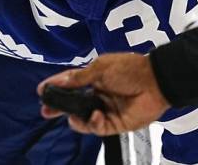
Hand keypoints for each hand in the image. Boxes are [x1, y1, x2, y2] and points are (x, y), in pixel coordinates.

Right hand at [37, 53, 170, 135]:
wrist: (156, 82)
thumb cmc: (129, 69)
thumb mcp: (100, 69)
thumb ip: (78, 78)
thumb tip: (58, 81)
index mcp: (94, 79)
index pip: (70, 85)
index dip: (56, 87)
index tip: (41, 91)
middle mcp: (98, 95)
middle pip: (74, 105)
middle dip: (59, 108)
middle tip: (46, 111)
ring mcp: (106, 110)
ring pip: (83, 119)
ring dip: (76, 119)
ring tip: (72, 116)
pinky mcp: (115, 124)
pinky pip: (98, 128)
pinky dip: (93, 124)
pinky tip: (96, 116)